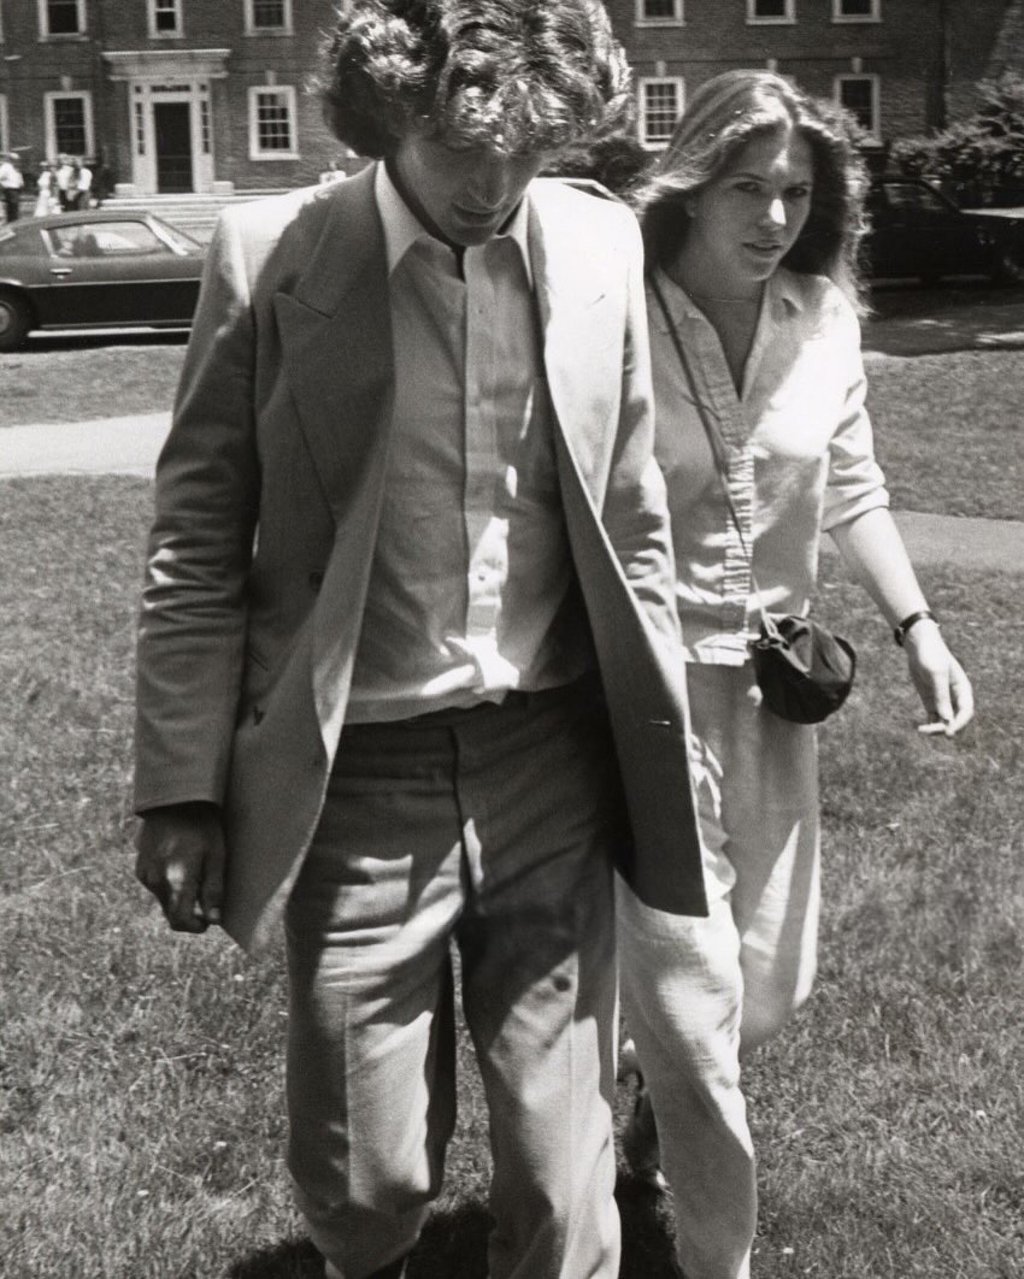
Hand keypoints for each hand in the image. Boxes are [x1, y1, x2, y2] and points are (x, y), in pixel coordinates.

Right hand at [134, 803, 225, 932]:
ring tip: (195, 874)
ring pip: (163, 900)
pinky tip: (180, 864)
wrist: (173, 801)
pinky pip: (155, 886)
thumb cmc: (201, 828)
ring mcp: (145, 875)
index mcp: (175, 882)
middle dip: (188, 913)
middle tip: (206, 898)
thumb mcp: (216, 857)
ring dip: (178, 898)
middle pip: (171, 913)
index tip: (208, 920)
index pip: (180, 922)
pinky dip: (168, 885)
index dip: (196, 926)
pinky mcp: (140, 867)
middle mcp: (156, 882)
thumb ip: (214, 890)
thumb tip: (214, 920)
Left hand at [903, 621, 973, 736]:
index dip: (959, 723)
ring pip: (945, 721)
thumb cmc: (931, 655)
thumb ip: (942, 695)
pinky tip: (921, 728)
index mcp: (963, 689)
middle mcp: (955, 697)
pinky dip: (929, 724)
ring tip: (922, 730)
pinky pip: (934, 718)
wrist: (919, 646)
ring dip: (936, 728)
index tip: (948, 732)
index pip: (966, 711)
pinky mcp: (931, 701)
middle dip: (946, 727)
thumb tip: (947, 719)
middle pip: (956, 719)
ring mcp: (943, 700)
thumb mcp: (936, 674)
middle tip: (929, 730)